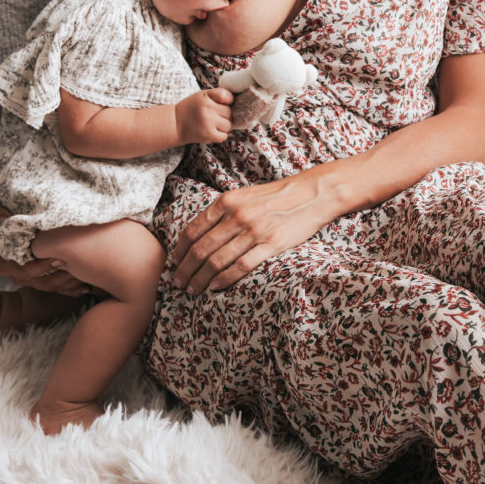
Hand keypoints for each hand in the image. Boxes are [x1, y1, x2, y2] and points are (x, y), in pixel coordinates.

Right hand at [0, 200, 88, 295]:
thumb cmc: (4, 217)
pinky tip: (85, 287)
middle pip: (42, 282)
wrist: (14, 224)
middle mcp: (18, 274)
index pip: (25, 270)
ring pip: (53, 287)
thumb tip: (0, 218)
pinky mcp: (43, 281)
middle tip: (78, 267)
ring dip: (69, 283)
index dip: (42, 267)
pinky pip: (59, 291)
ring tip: (86, 275)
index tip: (59, 258)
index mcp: (6, 262)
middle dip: (61, 277)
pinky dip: (72, 290)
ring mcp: (31, 280)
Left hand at [172, 172, 328, 294]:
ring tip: (192, 289)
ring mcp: (254, 231)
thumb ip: (222, 211)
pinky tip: (215, 287)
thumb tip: (199, 233)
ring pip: (216, 261)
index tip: (175, 263)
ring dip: (200, 279)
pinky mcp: (271, 244)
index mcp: (227, 201)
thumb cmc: (274, 196)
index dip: (180, 251)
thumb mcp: (243, 196)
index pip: (193, 230)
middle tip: (177, 283)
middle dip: (185, 270)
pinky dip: (224, 279)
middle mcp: (236, 215)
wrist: (310, 194)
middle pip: (201, 249)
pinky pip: (241, 266)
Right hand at [174, 88, 233, 144]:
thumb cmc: (191, 108)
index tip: (223, 104)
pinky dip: (220, 135)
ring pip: (228, 125)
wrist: (175, 123)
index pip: (227, 96)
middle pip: (229, 112)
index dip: (228, 101)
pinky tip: (212, 131)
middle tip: (214, 116)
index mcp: (206, 97)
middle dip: (224, 115)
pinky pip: (224, 136)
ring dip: (223, 126)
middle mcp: (208, 108)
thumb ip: (217, 96)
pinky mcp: (208, 135)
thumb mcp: (201, 96)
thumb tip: (236, 102)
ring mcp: (208, 122)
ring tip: (212, 124)